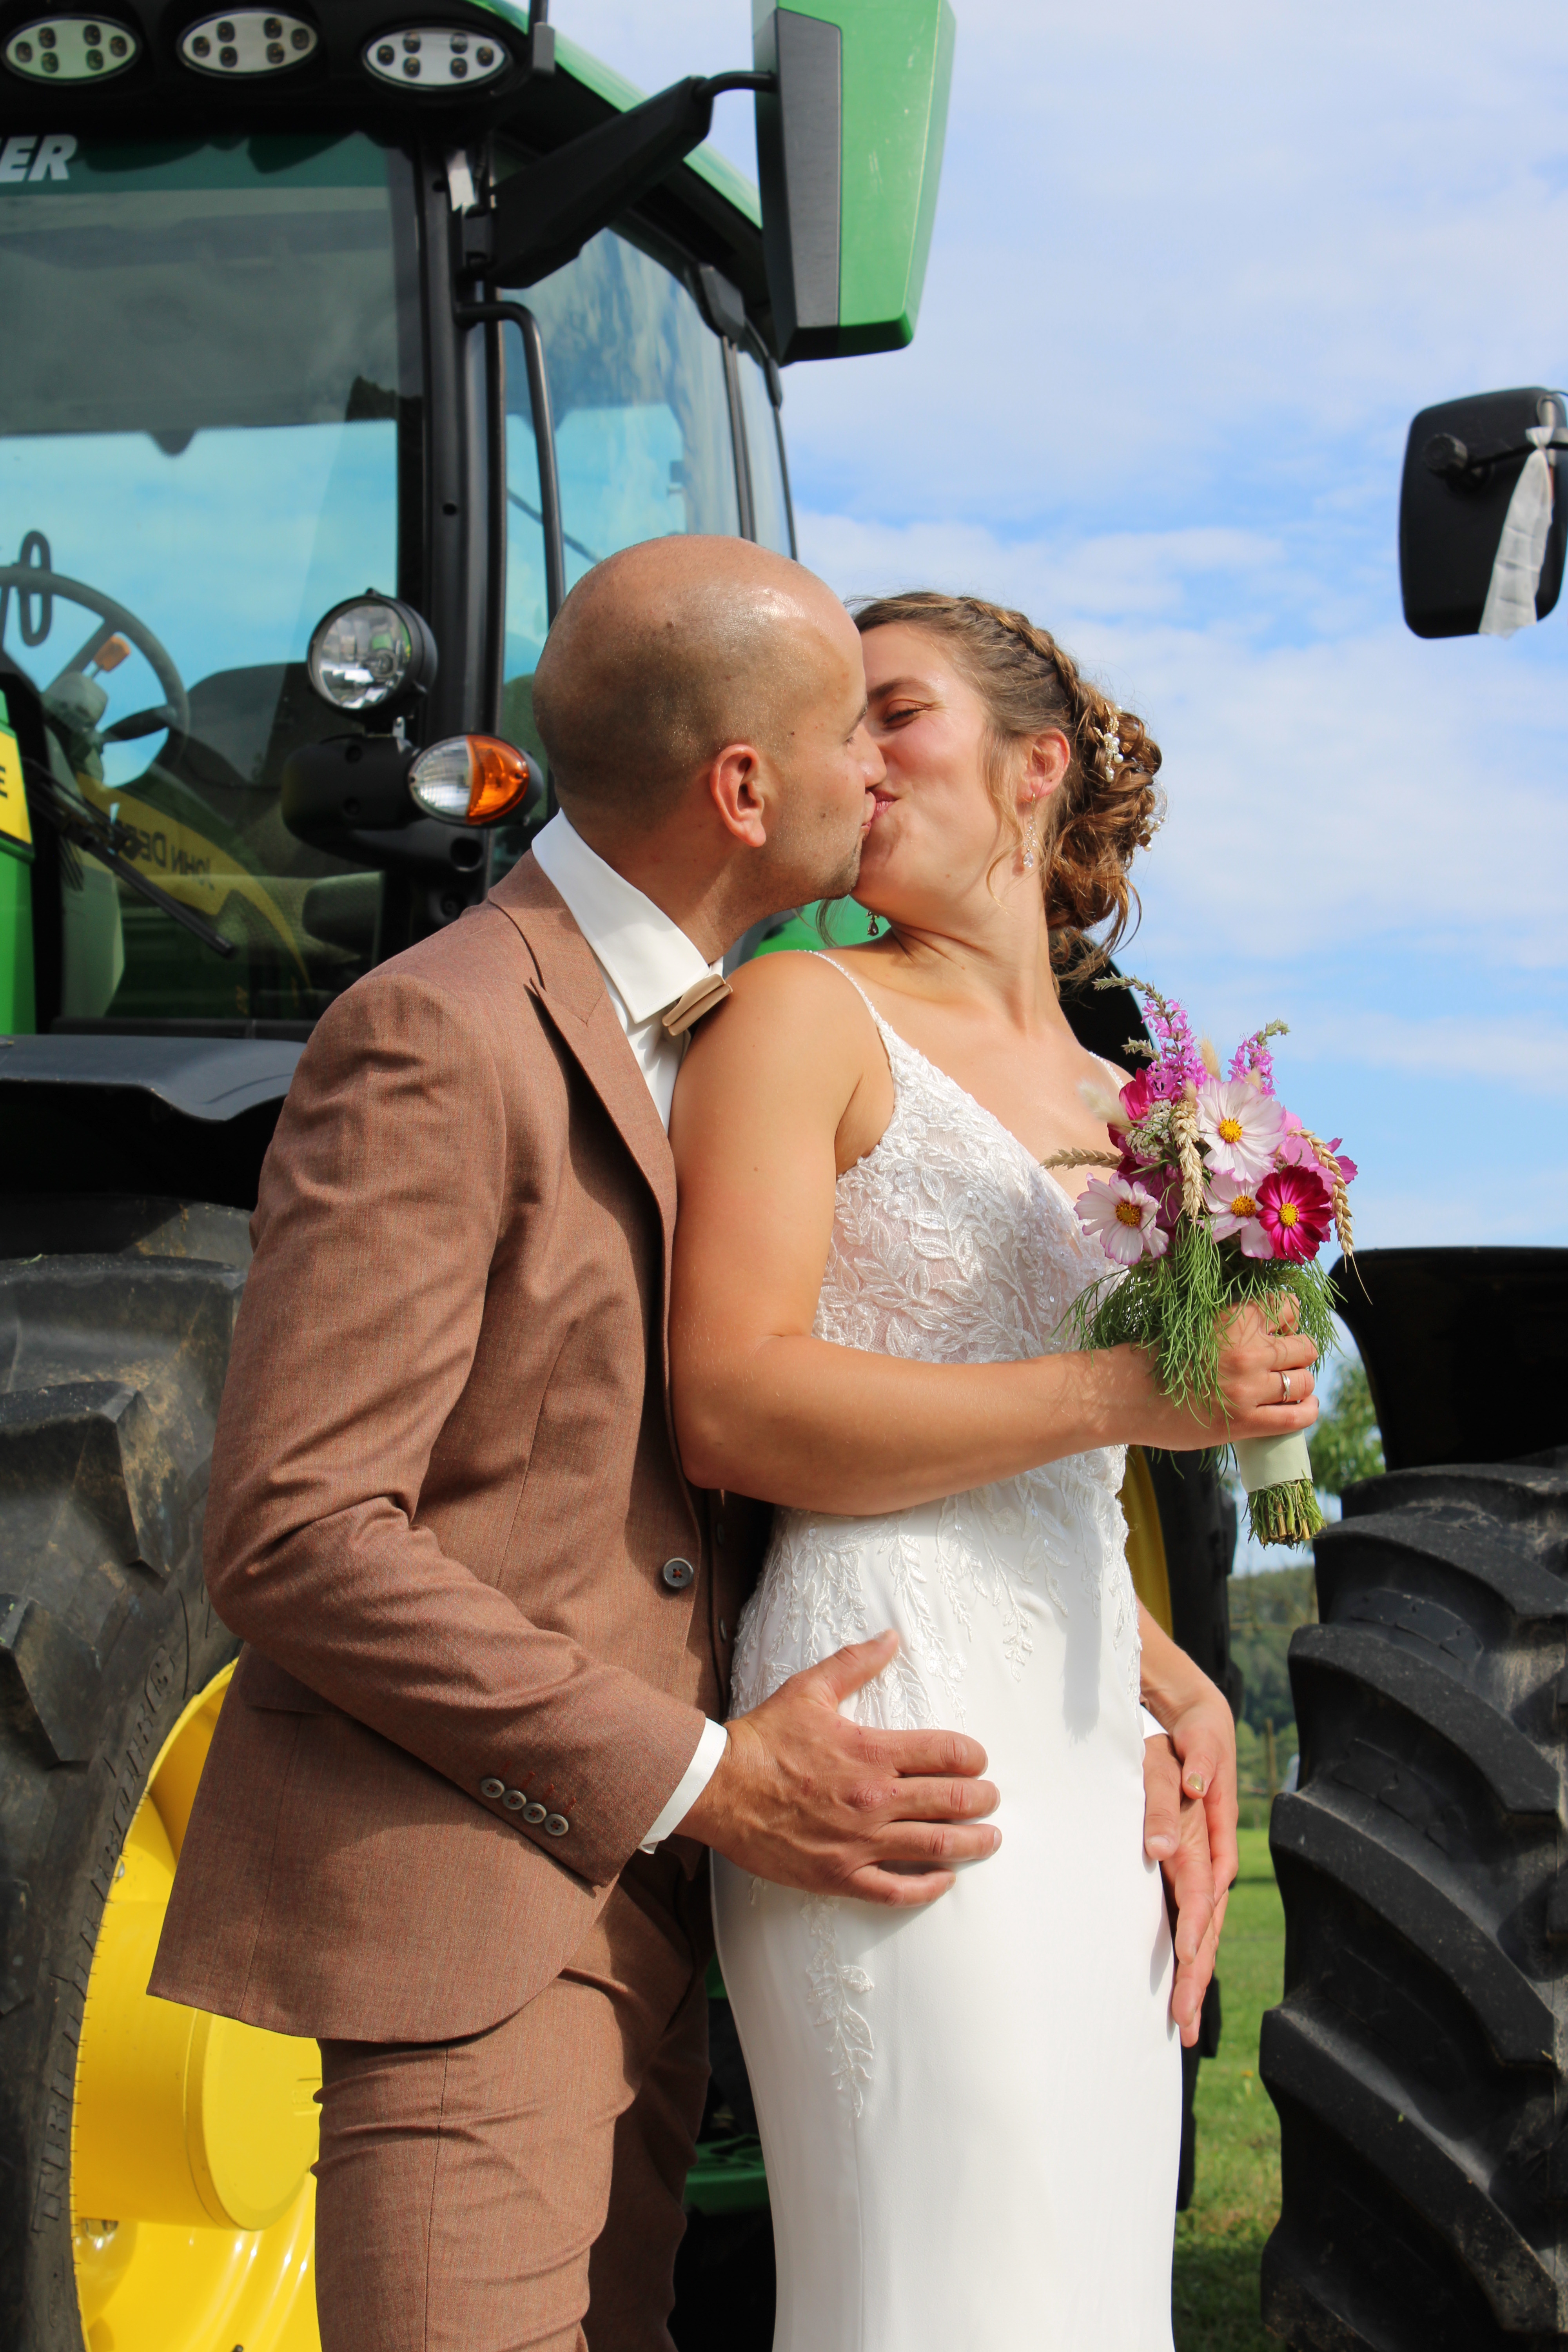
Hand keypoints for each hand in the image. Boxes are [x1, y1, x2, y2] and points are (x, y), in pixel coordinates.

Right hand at [679, 1629, 1001, 1906]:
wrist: (718, 1788)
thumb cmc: (764, 1739)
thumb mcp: (810, 1690)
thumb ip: (855, 1662)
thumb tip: (891, 1638)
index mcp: (872, 1752)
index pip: (946, 1753)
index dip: (972, 1757)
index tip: (978, 1760)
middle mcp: (874, 1799)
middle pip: (952, 1801)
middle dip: (982, 1799)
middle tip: (991, 1798)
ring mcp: (860, 1842)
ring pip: (936, 1847)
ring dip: (972, 1843)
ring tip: (989, 1838)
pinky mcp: (840, 1875)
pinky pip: (897, 1889)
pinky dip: (928, 1886)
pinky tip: (944, 1879)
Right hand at [1127, 1296, 1319, 1452]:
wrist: (1124, 1393)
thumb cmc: (1152, 1356)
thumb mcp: (1193, 1323)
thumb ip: (1228, 1324)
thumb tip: (1263, 1329)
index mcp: (1234, 1319)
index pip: (1288, 1307)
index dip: (1288, 1319)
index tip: (1279, 1329)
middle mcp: (1249, 1351)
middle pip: (1304, 1347)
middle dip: (1298, 1353)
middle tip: (1283, 1362)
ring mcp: (1250, 1389)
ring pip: (1304, 1382)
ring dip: (1301, 1383)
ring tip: (1289, 1388)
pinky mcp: (1245, 1422)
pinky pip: (1296, 1418)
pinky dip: (1307, 1411)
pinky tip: (1303, 1409)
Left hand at [1142, 1731, 1230, 2046]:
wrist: (1193, 1739)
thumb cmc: (1169, 1755)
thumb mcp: (1159, 1770)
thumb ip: (1165, 1806)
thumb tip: (1161, 1849)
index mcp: (1203, 1844)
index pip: (1199, 1896)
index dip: (1193, 1932)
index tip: (1185, 1966)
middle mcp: (1209, 1866)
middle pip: (1207, 1930)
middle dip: (1196, 1980)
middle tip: (1183, 2026)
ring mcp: (1203, 1877)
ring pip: (1204, 1938)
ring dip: (1194, 1983)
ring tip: (1183, 2029)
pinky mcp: (1192, 1881)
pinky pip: (1194, 1929)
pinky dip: (1190, 1965)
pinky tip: (1180, 1996)